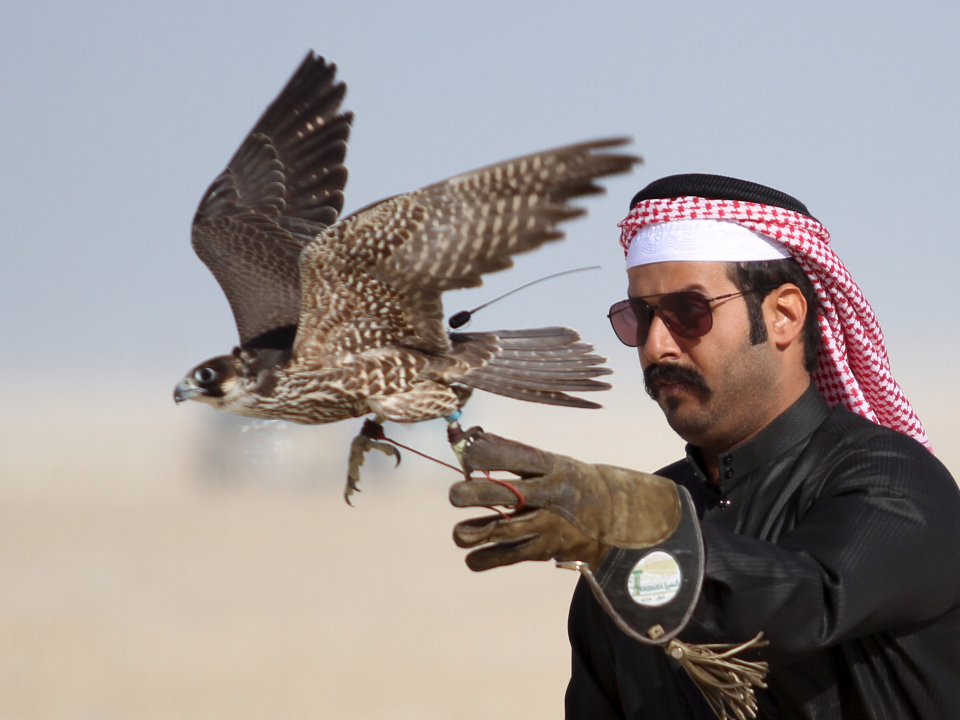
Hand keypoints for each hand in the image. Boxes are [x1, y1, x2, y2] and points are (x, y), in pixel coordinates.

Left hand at [450, 428, 681, 571]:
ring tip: (458, 534)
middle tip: (455, 495)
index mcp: (551, 467)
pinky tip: (472, 558)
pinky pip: (512, 556)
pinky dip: (488, 559)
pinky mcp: (544, 549)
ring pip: (507, 530)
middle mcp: (550, 495)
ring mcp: (548, 524)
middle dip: (480, 494)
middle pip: (510, 494)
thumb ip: (511, 456)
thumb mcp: (550, 463)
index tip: (468, 457)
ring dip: (478, 533)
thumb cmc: (569, 482)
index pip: (519, 457)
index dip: (492, 456)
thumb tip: (471, 438)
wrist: (614, 517)